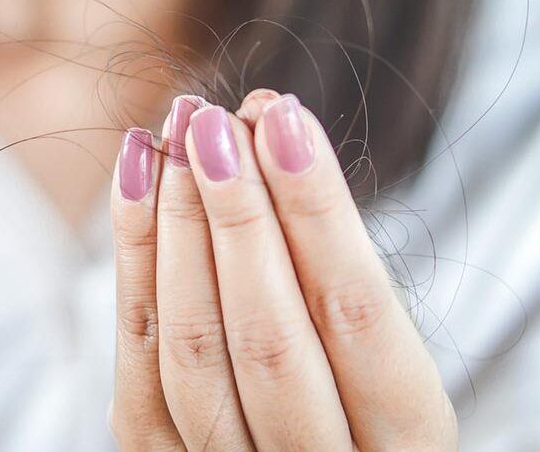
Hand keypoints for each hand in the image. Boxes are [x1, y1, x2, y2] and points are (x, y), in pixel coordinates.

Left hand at [108, 91, 455, 450]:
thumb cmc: (354, 397)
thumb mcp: (381, 355)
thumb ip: (332, 269)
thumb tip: (270, 131)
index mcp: (403, 443)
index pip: (357, 315)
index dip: (317, 211)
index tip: (284, 119)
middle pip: (268, 338)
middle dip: (237, 214)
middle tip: (214, 121)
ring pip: (193, 352)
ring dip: (178, 227)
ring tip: (177, 135)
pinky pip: (138, 367)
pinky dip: (135, 264)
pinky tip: (137, 181)